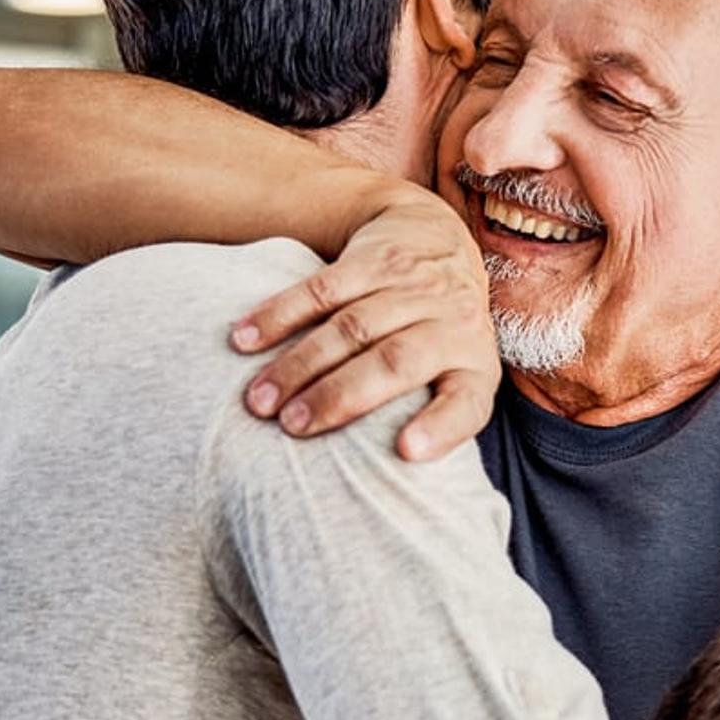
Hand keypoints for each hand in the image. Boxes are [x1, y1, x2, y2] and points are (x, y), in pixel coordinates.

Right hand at [229, 188, 497, 459]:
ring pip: (350, 328)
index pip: (466, 404)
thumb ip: (435, 418)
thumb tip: (392, 480)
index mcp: (475, 367)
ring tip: (259, 400)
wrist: (439, 239)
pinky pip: (322, 289)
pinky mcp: (375, 258)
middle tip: (291, 427)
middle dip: (338, 397)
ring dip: (299, 364)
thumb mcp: (458, 375)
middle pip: (393, 363)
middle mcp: (452, 322)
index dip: (440, 428)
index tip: (407, 451)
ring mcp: (414, 286)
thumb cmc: (439, 336)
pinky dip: (279, 315)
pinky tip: (245, 340)